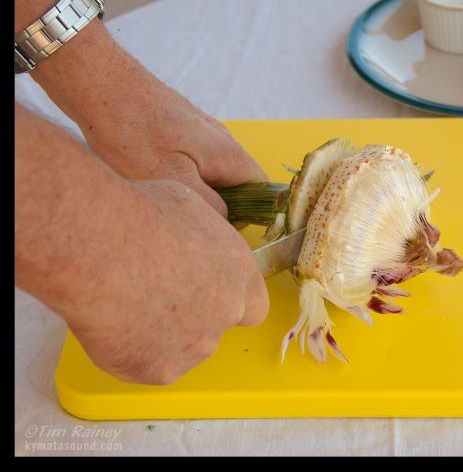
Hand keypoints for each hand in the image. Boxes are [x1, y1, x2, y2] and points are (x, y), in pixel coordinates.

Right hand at [64, 179, 268, 384]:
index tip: (203, 292)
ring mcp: (196, 346)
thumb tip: (195, 242)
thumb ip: (204, 237)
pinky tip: (111, 324)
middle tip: (154, 296)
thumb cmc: (137, 215)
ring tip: (125, 304)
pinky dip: (130, 352)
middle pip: (217, 326)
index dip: (228, 300)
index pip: (254, 304)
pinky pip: (147, 365)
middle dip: (192, 317)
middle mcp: (227, 311)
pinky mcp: (160, 370)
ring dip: (162, 335)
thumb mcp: (188, 204)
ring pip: (183, 348)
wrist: (96, 247)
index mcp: (238, 270)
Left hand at [79, 69, 267, 217]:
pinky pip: (191, 158)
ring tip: (160, 194)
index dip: (249, 215)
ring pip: (211, 171)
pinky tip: (146, 174)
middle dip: (216, 203)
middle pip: (236, 183)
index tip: (216, 227)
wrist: (99, 83)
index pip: (262, 190)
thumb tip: (227, 220)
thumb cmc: (134, 134)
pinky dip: (178, 172)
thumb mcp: (173, 181)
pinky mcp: (179, 125)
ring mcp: (201, 130)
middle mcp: (223, 140)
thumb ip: (210, 206)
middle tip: (180, 213)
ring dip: (194, 188)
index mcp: (230, 155)